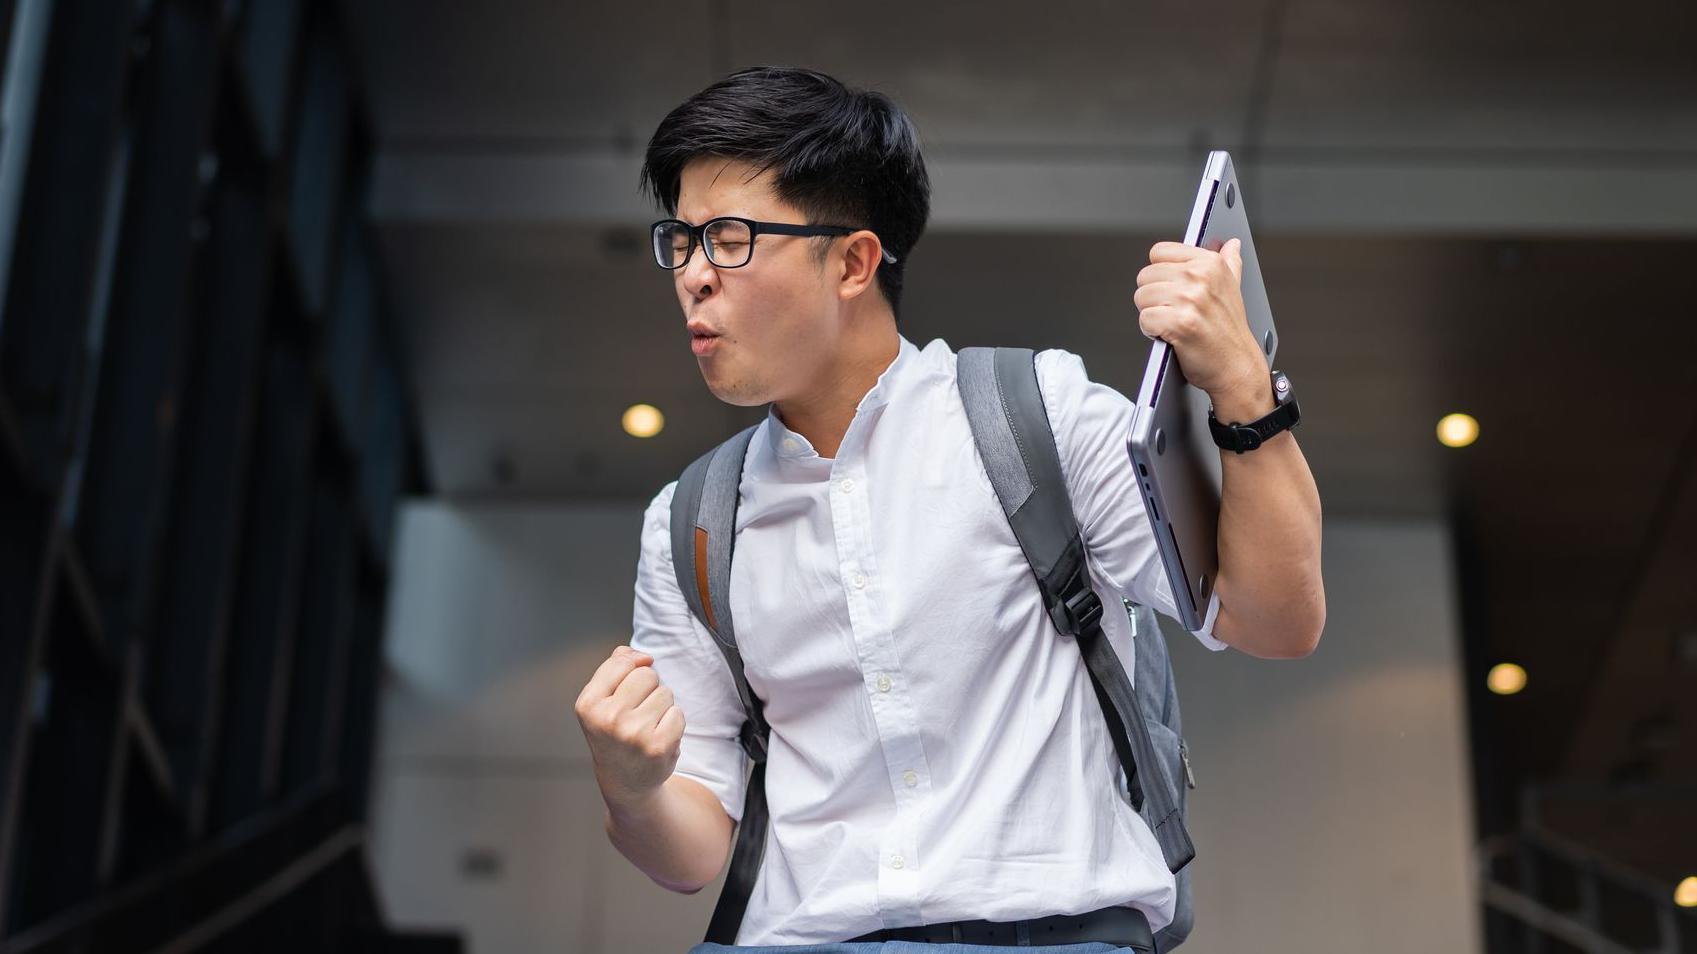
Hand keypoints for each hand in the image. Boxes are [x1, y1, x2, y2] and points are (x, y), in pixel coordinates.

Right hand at [575, 645, 685, 807]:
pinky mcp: (658, 746)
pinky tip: (658, 738)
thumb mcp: (601, 699)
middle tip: (636, 713)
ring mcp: (634, 733)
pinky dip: (673, 724)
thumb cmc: (614, 732)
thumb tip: (642, 656)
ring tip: (646, 727)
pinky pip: (678, 713)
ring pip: (665, 693)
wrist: (624, 780)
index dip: (630, 671)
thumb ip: (615, 667)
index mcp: (588, 703)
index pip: (622, 662)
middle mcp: (608, 718)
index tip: (624, 692)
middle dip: (648, 689)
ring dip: (661, 707)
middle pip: (647, 674)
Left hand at [1133, 238, 1269, 411]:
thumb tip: (1231, 243)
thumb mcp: (1233, 288)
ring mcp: (1190, 299)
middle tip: (1173, 311)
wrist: (1237, 365)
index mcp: (1210, 263)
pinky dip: (1151, 331)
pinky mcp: (1179, 323)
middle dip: (1153, 297)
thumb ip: (1229, 262)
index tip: (1172, 287)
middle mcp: (1200, 277)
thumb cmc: (1229, 330)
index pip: (1159, 252)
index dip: (1159, 273)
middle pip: (1145, 276)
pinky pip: (1144, 319)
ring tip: (1172, 323)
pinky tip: (1168, 335)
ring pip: (1141, 297)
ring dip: (1151, 314)